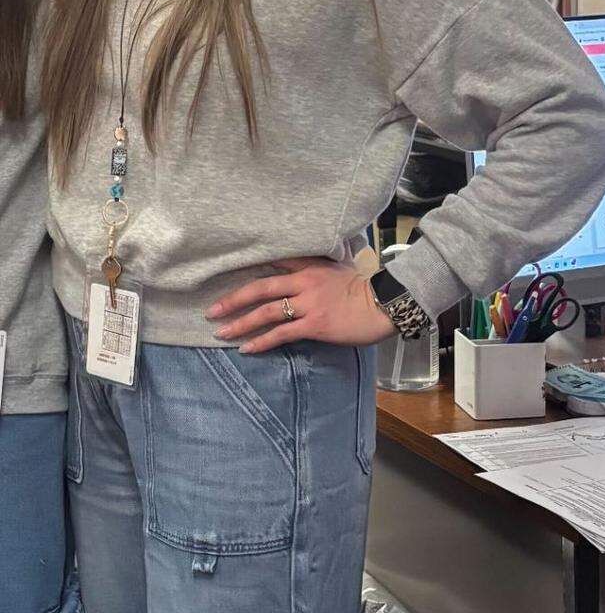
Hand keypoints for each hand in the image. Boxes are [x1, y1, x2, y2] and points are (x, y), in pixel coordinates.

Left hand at [207, 259, 392, 353]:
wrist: (384, 303)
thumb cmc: (364, 289)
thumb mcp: (337, 269)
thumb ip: (315, 269)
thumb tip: (296, 274)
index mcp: (309, 268)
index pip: (272, 264)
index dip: (247, 270)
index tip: (224, 276)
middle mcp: (304, 283)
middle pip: (260, 288)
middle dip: (233, 300)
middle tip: (212, 311)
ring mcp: (308, 304)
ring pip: (266, 312)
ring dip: (241, 323)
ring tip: (221, 332)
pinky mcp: (314, 325)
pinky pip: (281, 334)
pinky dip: (261, 341)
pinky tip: (247, 348)